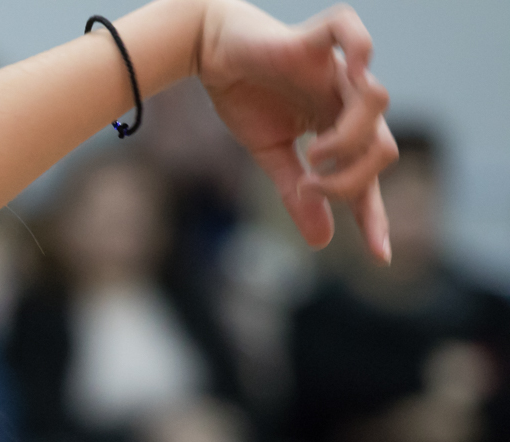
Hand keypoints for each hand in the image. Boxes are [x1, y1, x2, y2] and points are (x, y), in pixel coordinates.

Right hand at [197, 1, 396, 261]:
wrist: (211, 53)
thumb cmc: (244, 97)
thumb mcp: (270, 156)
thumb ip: (296, 193)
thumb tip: (322, 242)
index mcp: (339, 127)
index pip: (367, 176)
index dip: (373, 214)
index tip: (378, 254)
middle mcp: (346, 99)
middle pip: (383, 145)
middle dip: (353, 180)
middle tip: (312, 184)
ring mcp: (335, 68)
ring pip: (377, 101)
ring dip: (350, 139)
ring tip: (316, 154)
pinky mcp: (314, 40)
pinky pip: (351, 32)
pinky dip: (361, 49)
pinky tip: (353, 75)